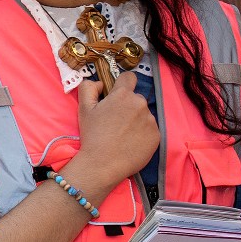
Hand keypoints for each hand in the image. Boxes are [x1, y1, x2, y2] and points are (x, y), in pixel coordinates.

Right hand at [74, 72, 159, 187]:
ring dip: (135, 121)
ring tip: (123, 136)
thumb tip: (100, 83)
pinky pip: (150, 129)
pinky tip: (131, 144)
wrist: (103, 164)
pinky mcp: (157, 135)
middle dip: (127, 106)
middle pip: (136, 99)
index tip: (117, 96)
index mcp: (123, 95)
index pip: (129, 77)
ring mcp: (150, 120)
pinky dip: (142, 134)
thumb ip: (88, 88)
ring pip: (143, 115)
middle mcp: (140, 104)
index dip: (122, 84)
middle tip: (115, 123)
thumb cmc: (92, 136)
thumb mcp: (84, 109)